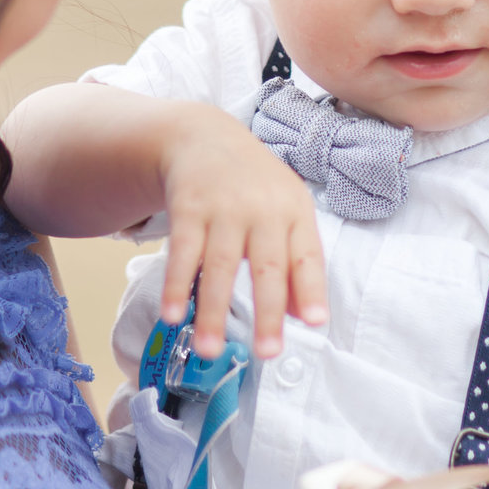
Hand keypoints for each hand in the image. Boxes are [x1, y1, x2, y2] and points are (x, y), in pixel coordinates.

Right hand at [156, 102, 326, 358]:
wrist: (205, 136)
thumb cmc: (254, 186)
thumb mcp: (286, 212)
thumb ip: (296, 262)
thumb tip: (306, 317)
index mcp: (295, 212)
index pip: (307, 256)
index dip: (311, 290)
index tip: (315, 323)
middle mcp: (263, 209)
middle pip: (267, 267)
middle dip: (268, 313)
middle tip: (268, 352)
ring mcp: (224, 208)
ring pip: (220, 267)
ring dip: (212, 311)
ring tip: (208, 350)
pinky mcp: (188, 208)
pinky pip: (182, 253)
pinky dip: (176, 285)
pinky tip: (172, 314)